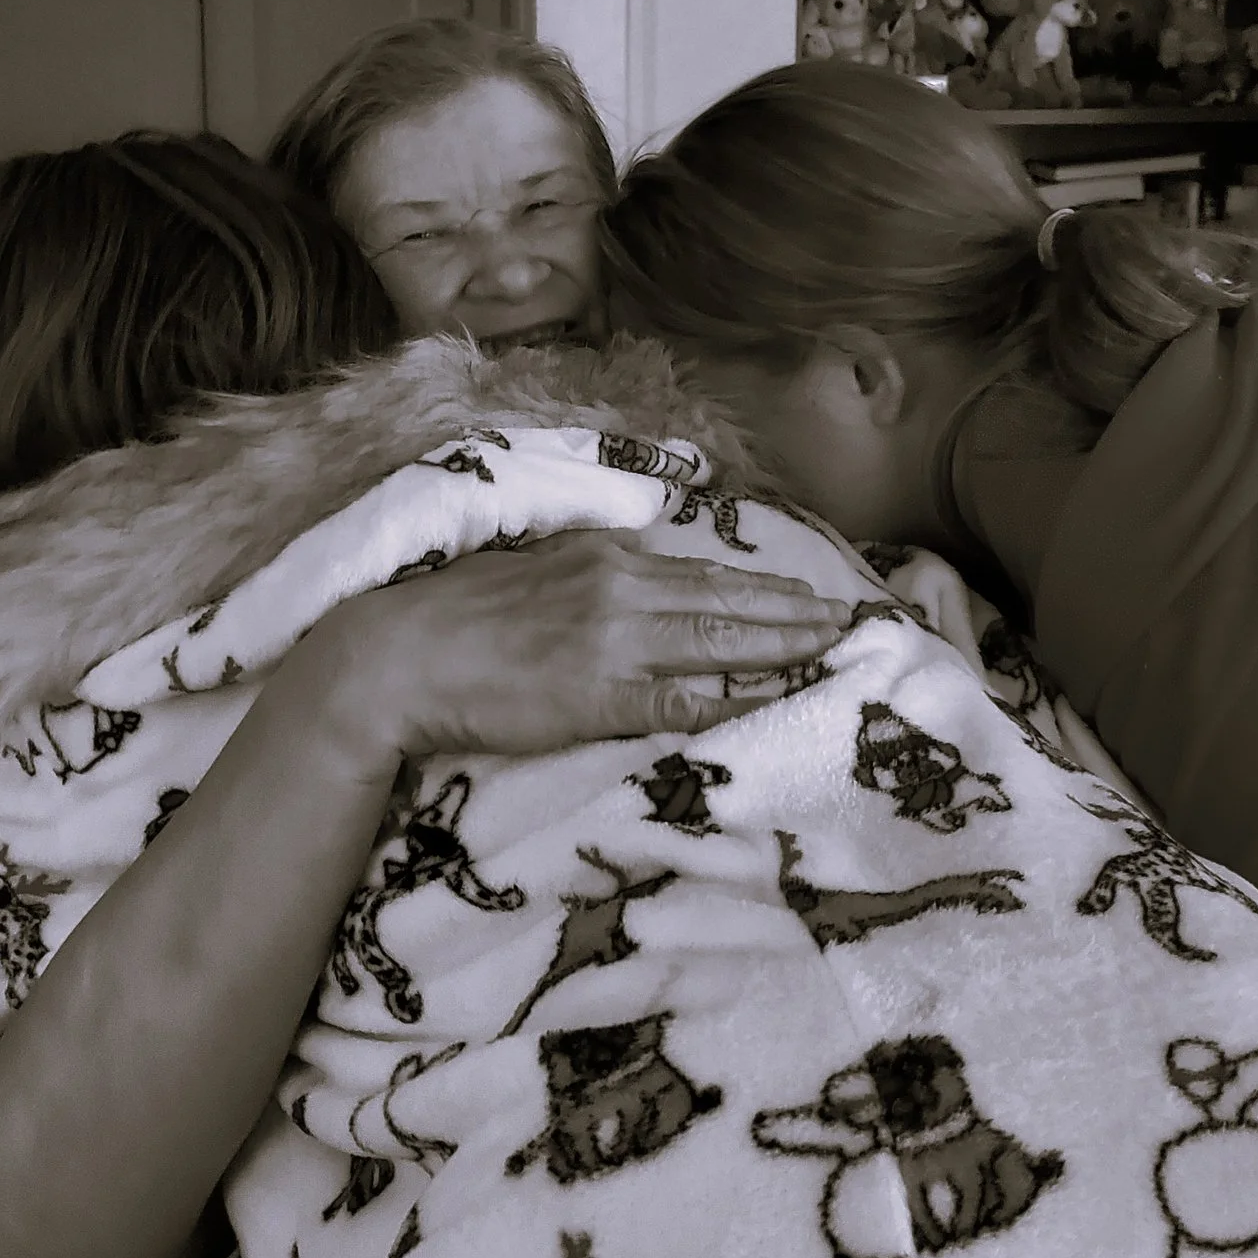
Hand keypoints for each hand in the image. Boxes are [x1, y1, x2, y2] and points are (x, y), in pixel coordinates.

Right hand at [295, 528, 852, 758]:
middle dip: (800, 613)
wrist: (399, 654)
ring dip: (788, 646)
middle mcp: (622, 590)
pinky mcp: (601, 695)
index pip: (706, 572)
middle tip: (858, 620)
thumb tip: (632, 564)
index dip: (765, 587)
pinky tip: (776, 699)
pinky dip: (737, 697)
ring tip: (838, 651)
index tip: (811, 594)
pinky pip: (686, 699)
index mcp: (606, 558)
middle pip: (732, 601)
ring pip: (723, 642)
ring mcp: (615, 642)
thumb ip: (590, 570)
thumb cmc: (456, 616)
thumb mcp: (534, 567)